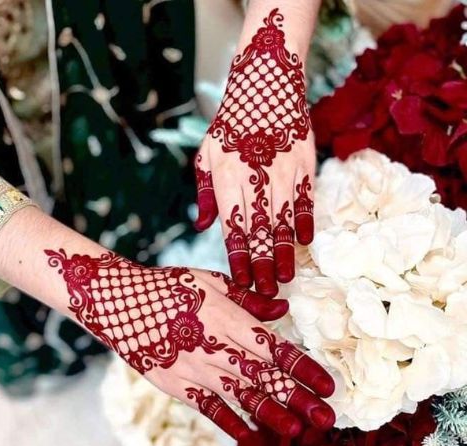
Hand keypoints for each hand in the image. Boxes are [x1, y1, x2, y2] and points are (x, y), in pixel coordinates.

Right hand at [45, 249, 334, 439]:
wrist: (121, 302)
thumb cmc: (171, 286)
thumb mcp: (212, 281)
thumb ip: (248, 299)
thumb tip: (282, 310)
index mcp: (229, 320)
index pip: (275, 348)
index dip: (304, 368)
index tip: (328, 385)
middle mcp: (217, 348)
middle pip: (264, 377)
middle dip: (298, 398)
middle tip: (327, 418)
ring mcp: (196, 369)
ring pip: (240, 396)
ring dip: (271, 414)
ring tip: (297, 430)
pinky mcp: (176, 384)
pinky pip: (207, 407)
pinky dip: (228, 421)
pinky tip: (246, 435)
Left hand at [194, 8, 314, 296]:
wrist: (265, 87)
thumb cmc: (230, 126)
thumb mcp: (206, 155)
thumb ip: (205, 193)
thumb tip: (204, 227)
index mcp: (228, 181)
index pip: (232, 230)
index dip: (238, 259)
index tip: (241, 282)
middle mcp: (255, 182)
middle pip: (259, 233)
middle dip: (262, 266)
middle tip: (265, 292)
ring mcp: (282, 175)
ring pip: (283, 222)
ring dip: (284, 253)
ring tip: (285, 278)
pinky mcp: (304, 166)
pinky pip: (306, 201)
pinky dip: (304, 223)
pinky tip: (304, 243)